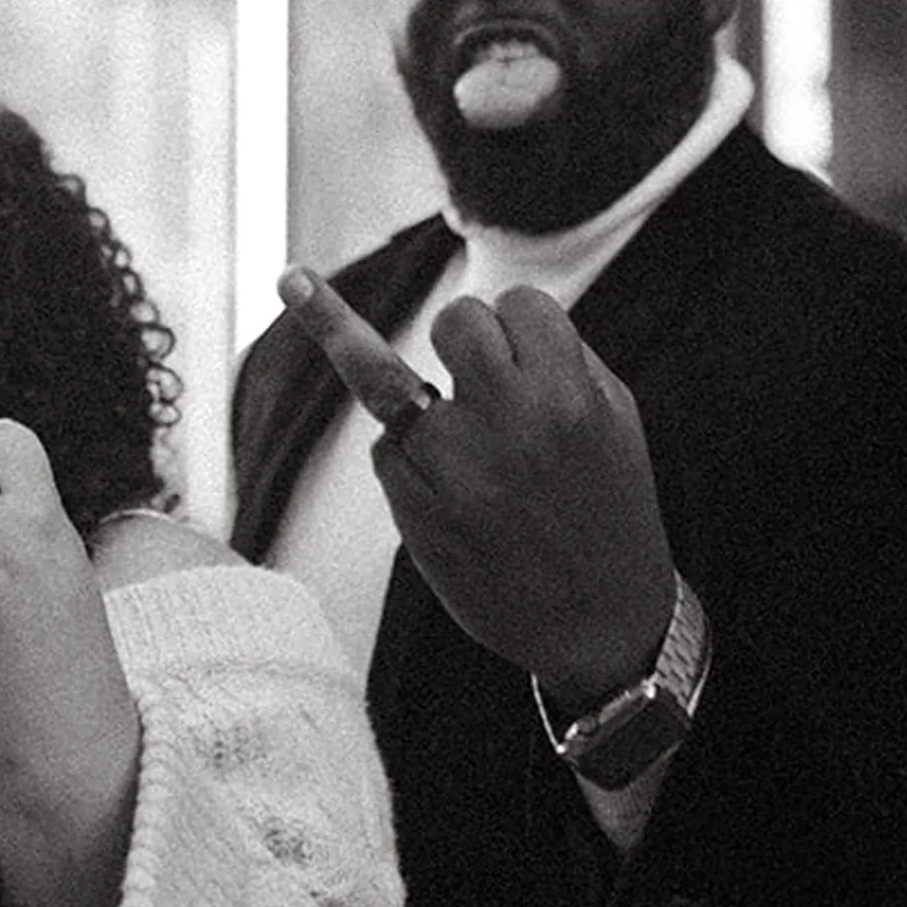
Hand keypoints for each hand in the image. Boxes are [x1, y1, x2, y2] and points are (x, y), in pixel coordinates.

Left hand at [277, 267, 675, 715]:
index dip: (516, 320)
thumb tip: (491, 315)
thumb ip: (561, 359)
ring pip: (386, 378)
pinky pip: (388, 449)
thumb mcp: (614, 422)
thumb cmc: (608, 508)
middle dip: (459, 331)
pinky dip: (406, 453)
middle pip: (454, 321)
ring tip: (292, 281)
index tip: (519, 338)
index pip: (518, 304)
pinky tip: (443, 484)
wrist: (602, 625)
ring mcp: (455, 468)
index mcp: (568, 397)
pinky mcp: (416, 510)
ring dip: (367, 354)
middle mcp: (509, 424)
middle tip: (467, 361)